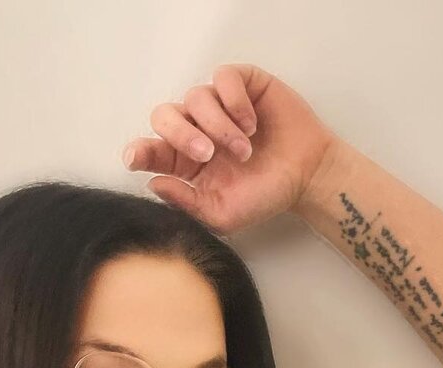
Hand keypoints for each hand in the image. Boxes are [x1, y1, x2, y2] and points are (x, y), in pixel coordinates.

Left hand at [121, 62, 340, 235]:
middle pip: (165, 115)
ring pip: (196, 97)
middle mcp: (197, 130)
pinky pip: (223, 78)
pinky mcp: (243, 85)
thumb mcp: (222, 215)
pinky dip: (234, 100)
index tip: (136, 158)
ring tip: (244, 149)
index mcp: (187, 162)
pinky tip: (250, 123)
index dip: (140, 151)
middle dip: (180, 134)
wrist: (307, 178)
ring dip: (219, 125)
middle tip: (206, 154)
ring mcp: (219, 105)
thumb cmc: (265, 197)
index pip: (152, 150)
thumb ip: (186, 203)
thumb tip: (153, 183)